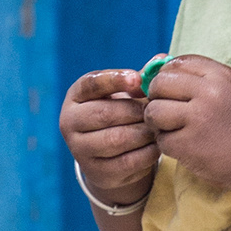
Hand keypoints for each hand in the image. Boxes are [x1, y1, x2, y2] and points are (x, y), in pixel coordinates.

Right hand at [60, 68, 156, 206]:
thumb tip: (161, 59)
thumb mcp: (123, 95)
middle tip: (157, 110)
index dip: (114, 80)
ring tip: (158, 128)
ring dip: (144, 132)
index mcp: (75, 97)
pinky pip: (127, 161)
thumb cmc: (119, 115)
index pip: (91, 84)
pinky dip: (147, 152)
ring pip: (117, 139)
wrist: (109, 157)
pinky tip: (156, 146)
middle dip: (136, 111)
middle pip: (106, 113)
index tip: (137, 79)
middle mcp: (69, 122)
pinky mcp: (96, 172)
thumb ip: (140, 79)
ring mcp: (80, 149)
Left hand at [144, 55, 230, 197]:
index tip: (170, 88)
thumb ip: (206, 77)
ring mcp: (198, 118)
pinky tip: (183, 146)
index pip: (178, 62)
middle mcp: (209, 92)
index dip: (167, 74)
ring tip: (172, 128)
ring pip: (154, 110)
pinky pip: (161, 139)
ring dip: (158, 121)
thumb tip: (163, 61)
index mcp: (221, 75)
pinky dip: (168, 144)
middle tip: (167, 110)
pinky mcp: (189, 145)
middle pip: (160, 83)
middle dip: (157, 96)